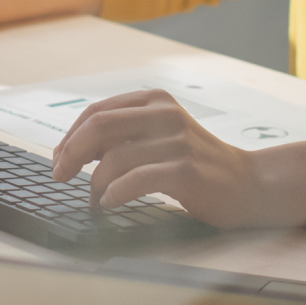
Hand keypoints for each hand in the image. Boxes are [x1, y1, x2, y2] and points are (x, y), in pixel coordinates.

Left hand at [47, 90, 305, 227]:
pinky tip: (109, 204)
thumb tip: (70, 151)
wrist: (248, 184)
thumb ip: (123, 136)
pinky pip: (138, 179)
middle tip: (59, 178)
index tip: (57, 162)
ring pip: (115, 158)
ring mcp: (177, 141)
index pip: (96, 112)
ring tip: (95, 201)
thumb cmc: (195, 164)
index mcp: (154, 100)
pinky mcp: (187, 169)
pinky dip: (115, 193)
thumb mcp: (158, 137)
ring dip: (94, 184)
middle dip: (70, 154)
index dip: (69, 137)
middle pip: (99, 127)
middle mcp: (165, 114)